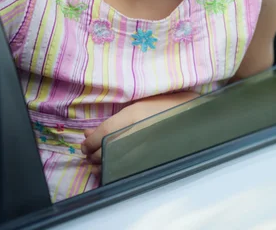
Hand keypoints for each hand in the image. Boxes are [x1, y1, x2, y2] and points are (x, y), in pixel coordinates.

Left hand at [81, 91, 198, 175]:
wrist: (190, 116)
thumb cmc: (162, 106)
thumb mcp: (135, 107)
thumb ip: (113, 122)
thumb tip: (88, 135)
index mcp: (131, 117)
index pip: (101, 134)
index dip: (90, 142)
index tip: (85, 144)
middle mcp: (135, 134)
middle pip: (104, 151)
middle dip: (94, 153)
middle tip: (91, 151)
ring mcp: (142, 149)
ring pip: (113, 164)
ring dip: (103, 163)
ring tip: (101, 158)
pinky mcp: (148, 160)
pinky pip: (126, 169)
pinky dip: (115, 169)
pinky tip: (114, 165)